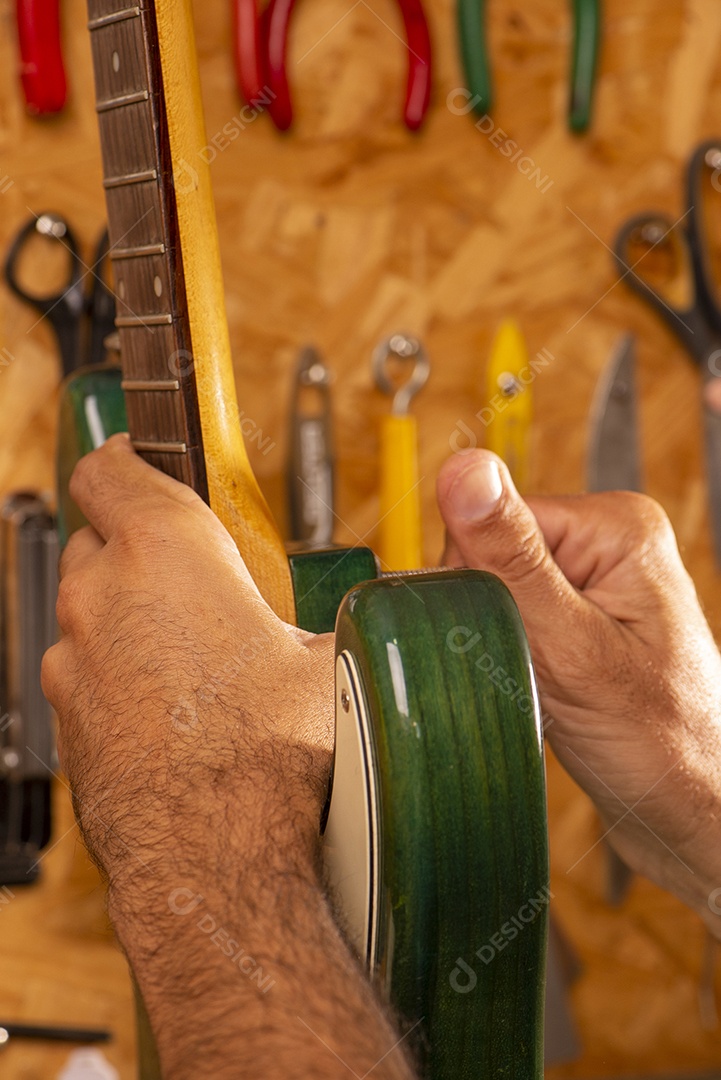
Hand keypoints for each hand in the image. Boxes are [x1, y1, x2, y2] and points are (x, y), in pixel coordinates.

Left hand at [42, 434, 334, 900]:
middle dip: (139, 544)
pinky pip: (85, 670)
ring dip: (127, 613)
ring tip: (192, 652)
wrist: (214, 857)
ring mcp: (74, 659)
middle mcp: (103, 596)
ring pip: (91, 609)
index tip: (143, 459)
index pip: (113, 468)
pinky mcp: (68, 716)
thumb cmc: (268, 757)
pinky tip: (172, 707)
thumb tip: (385, 612)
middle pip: (101, 538)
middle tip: (196, 575)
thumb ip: (344, 619)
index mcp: (167, 552)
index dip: (127, 457)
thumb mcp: (334, 663)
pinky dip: (116, 671)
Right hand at [437, 449, 720, 929]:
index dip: (476, 582)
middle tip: (531, 670)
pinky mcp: (579, 618)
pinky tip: (539, 688)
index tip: (501, 636)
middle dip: (488, 616)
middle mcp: (607, 544)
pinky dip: (507, 656)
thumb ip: (511, 558)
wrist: (689, 814)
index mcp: (616, 527)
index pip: (492, 519)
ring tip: (542, 686)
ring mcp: (594, 582)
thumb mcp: (571, 647)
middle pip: (488, 553)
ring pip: (492, 592)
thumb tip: (466, 471)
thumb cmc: (657, 743)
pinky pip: (510, 619)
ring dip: (497, 642)